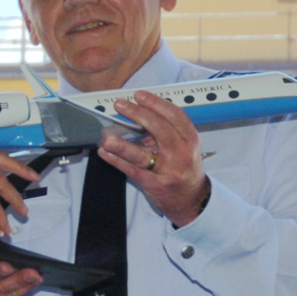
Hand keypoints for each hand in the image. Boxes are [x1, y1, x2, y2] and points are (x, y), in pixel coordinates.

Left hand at [97, 90, 210, 226]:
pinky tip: (105, 152)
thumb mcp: (185, 146)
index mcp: (190, 140)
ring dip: (122, 145)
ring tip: (107, 137)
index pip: (175, 116)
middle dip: (138, 114)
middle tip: (121, 106)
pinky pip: (132, 170)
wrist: (191, 199)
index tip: (140, 95)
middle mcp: (180, 154)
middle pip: (159, 130)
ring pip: (142, 154)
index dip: (156, 103)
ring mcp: (167, 170)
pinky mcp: (154, 184)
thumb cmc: (185, 169)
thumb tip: (139, 117)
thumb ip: (166, 132)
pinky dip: (116, 161)